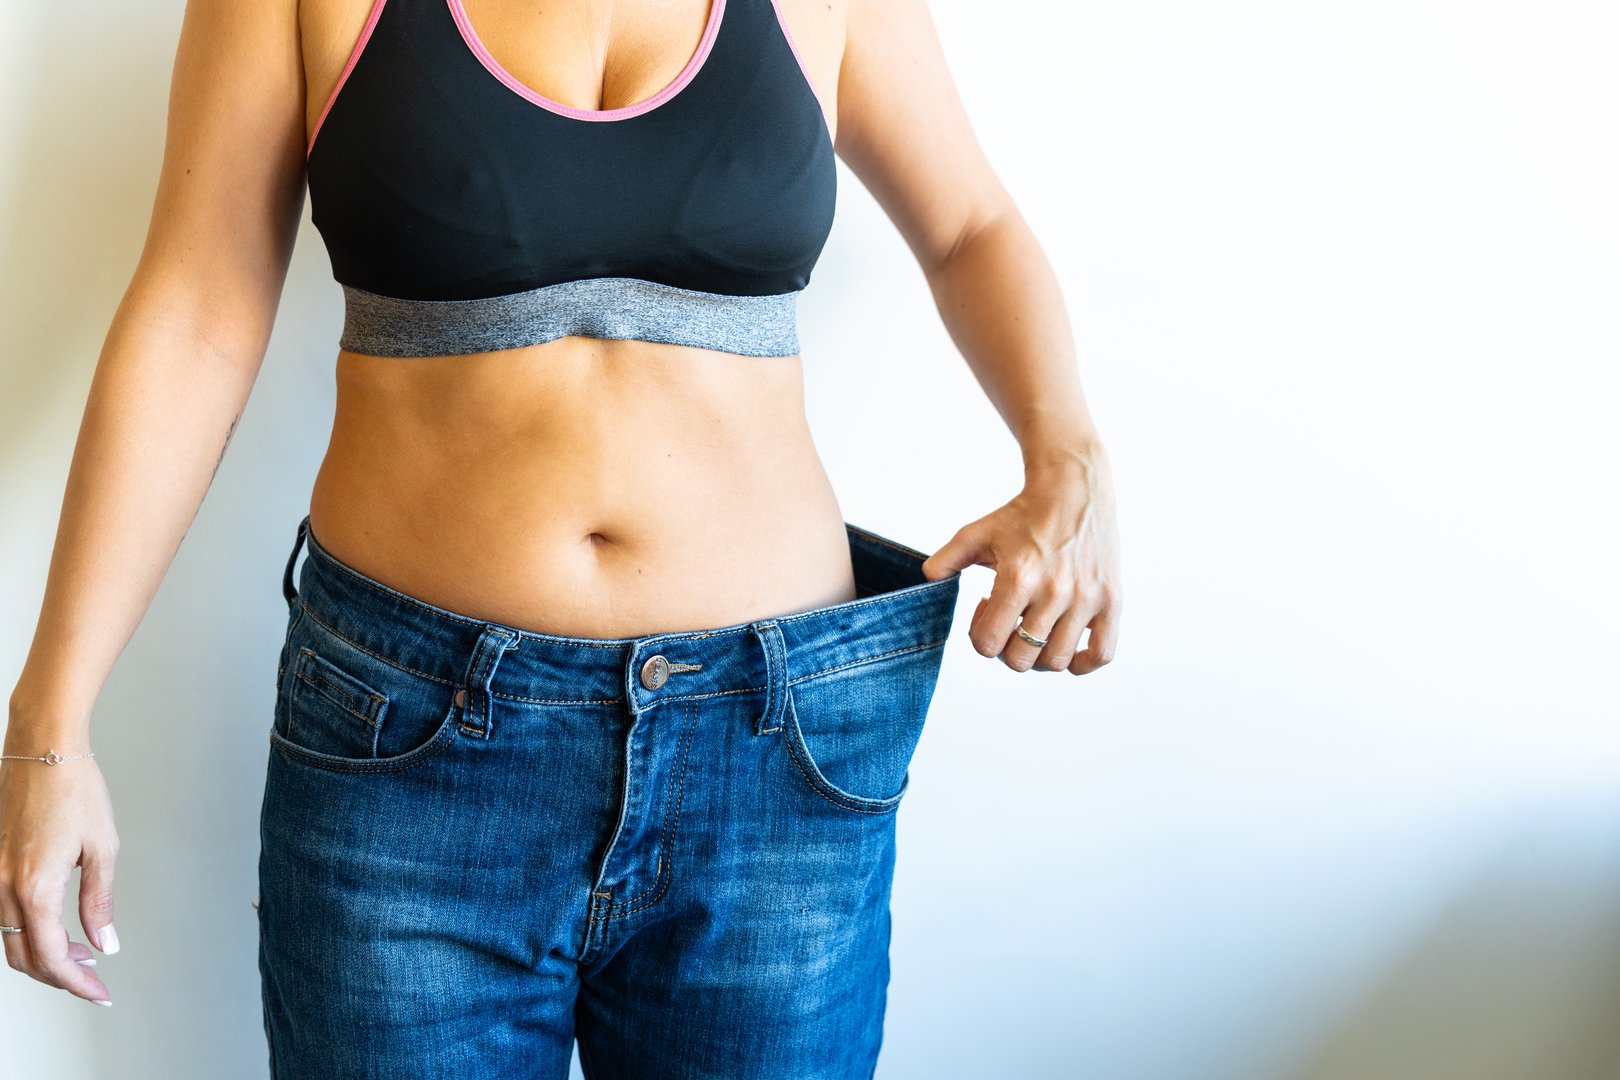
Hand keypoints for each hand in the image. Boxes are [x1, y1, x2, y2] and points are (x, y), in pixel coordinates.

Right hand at [0, 736, 119, 1005]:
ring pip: (9, 939)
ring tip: (82, 955)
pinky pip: (3, 916)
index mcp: (34, 886)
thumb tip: (105, 942)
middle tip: (94, 982)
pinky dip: (28, 931)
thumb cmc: (76, 789)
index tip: (99, 995)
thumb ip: (100, 901)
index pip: (50, 956)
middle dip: (59, 976)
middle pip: (23, 957)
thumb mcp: (103, 847)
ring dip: (43, 954)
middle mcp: (3, 886)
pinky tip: (56, 927)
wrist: (42, 750)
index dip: (76, 983)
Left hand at [922, 441, 1121, 673]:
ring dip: (1038, 654)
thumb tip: (926, 581)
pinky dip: (1082, 663)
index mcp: (1019, 577)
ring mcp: (1086, 599)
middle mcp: (1055, 592)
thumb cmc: (1023, 514)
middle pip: (1021, 659)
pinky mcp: (1112, 600)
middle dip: (1006, 647)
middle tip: (1010, 621)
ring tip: (1035, 627)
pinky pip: (1102, 654)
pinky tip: (1066, 648)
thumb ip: (944, 560)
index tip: (987, 607)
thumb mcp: (976, 534)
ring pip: (1056, 662)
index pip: (987, 643)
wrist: (1073, 488)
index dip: (979, 633)